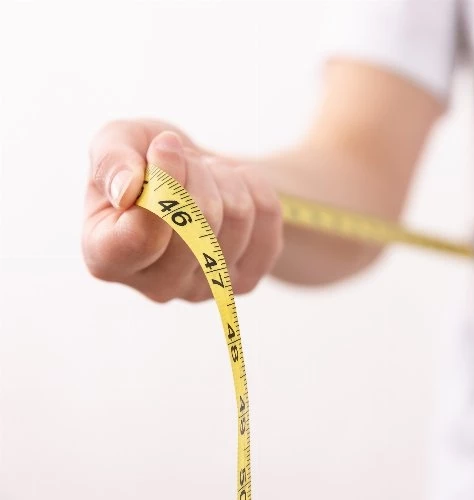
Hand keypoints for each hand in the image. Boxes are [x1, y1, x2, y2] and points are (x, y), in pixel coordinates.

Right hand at [82, 119, 282, 301]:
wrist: (194, 178)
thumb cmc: (146, 162)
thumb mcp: (117, 143)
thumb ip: (109, 160)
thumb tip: (127, 189)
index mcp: (107, 258)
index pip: (142, 235)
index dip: (163, 184)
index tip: (166, 145)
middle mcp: (156, 286)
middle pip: (197, 223)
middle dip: (195, 172)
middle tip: (184, 159)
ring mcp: (206, 289)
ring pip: (237, 213)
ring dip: (223, 175)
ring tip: (205, 175)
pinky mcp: (248, 280)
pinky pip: (268, 214)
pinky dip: (253, 183)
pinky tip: (231, 188)